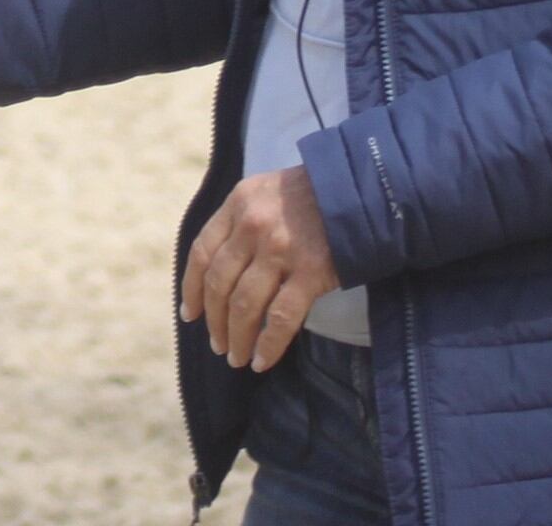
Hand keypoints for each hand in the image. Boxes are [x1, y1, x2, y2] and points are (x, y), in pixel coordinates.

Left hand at [179, 163, 340, 368]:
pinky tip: (262, 361)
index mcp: (237, 204)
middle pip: (220, 283)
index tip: (190, 314)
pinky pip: (281, 318)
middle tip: (217, 344)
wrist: (362, 190)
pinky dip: (268, 345)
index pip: (201, 253)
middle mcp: (252, 226)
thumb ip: (239, 221)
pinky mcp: (310, 272)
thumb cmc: (311, 195)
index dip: (191, 289)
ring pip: (244, 305)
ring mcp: (280, 250)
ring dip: (236, 338)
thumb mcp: (264, 192)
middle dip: (214, 321)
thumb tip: (218, 268)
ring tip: (236, 358)